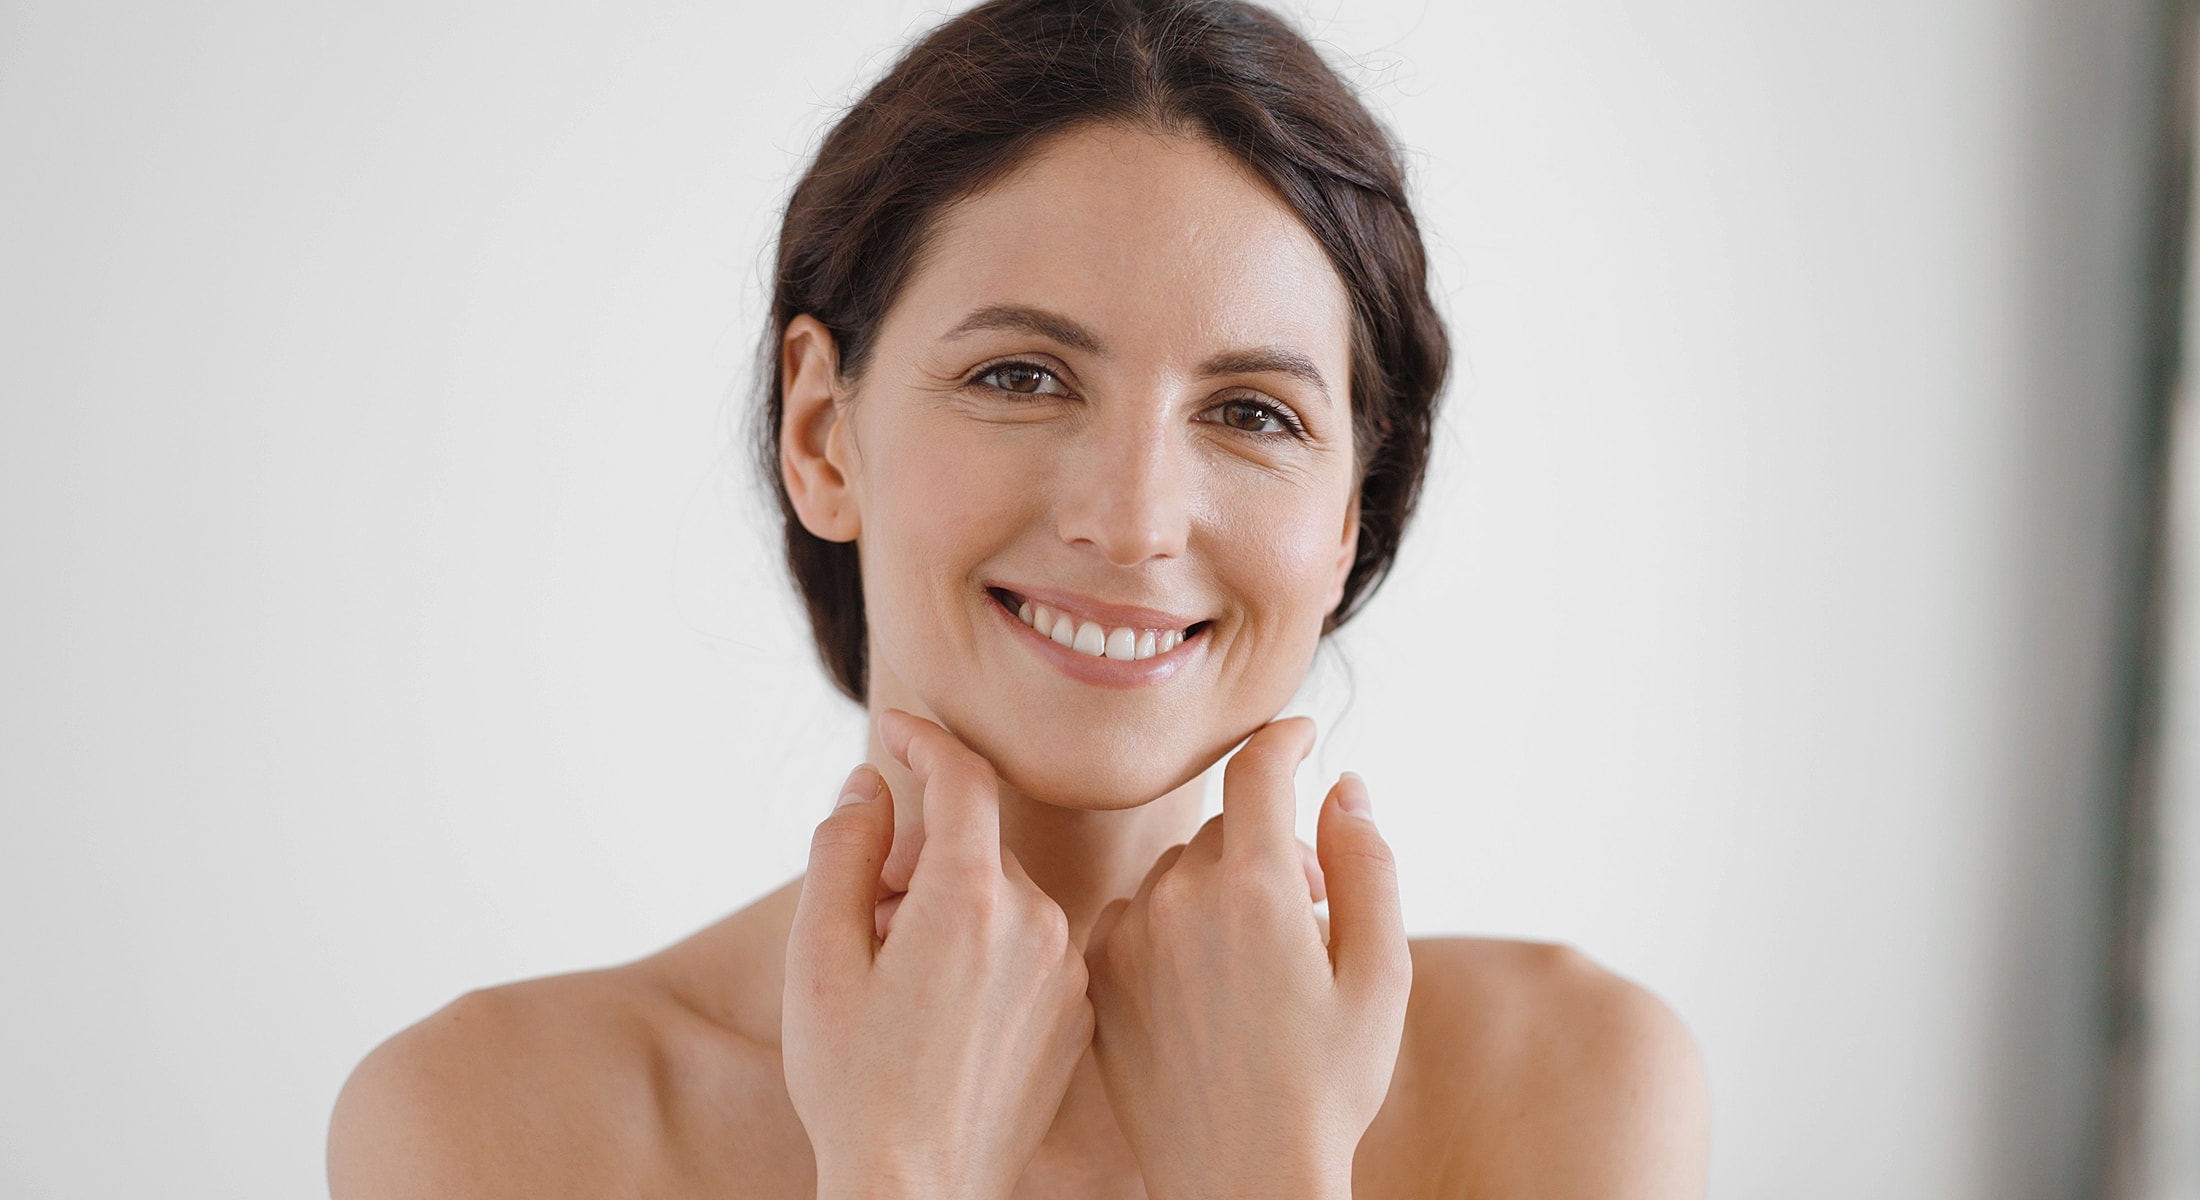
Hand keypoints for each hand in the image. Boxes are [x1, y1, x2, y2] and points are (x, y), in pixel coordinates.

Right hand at [781, 710, 1093, 1199]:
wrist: (917, 1189)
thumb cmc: (854, 1082)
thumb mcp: (818, 956)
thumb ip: (842, 850)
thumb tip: (869, 785)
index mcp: (971, 898)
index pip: (963, 777)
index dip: (924, 740)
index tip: (895, 730)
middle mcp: (1038, 922)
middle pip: (978, 845)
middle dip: (918, 855)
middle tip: (865, 910)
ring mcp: (1068, 971)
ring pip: (1007, 897)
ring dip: (953, 907)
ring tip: (900, 974)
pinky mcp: (1080, 1014)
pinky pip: (1034, 949)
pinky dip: (990, 952)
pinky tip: (946, 1010)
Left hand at [1083, 718, 1411, 1199]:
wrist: (1243, 1179)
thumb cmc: (1327, 1086)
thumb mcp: (1381, 974)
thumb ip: (1366, 863)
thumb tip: (1344, 785)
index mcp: (1257, 888)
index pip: (1259, 767)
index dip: (1284, 737)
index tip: (1299, 735)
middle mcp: (1181, 898)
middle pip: (1227, 828)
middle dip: (1271, 848)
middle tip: (1308, 910)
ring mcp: (1130, 936)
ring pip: (1180, 871)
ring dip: (1219, 889)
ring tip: (1256, 963)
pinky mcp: (1101, 975)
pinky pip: (1136, 914)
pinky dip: (1169, 926)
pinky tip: (1203, 984)